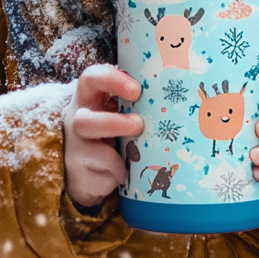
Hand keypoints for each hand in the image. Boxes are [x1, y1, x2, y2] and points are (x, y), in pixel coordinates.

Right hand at [63, 64, 143, 208]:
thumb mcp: (125, 110)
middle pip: (84, 120)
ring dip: (113, 156)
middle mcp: (78, 120)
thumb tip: (182, 100)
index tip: (136, 91)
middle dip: (113, 124)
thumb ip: (140, 104)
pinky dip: (115, 177)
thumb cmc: (117, 128)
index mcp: (90, 97)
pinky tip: (123, 175)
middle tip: (139, 126)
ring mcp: (75, 150)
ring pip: (90, 153)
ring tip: (134, 157)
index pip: (93, 79)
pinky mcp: (78, 175)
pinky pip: (97, 178)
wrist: (90, 166)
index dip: (112, 81)